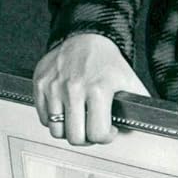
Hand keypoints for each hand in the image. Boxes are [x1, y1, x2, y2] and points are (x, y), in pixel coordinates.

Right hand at [33, 33, 149, 144]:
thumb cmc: (108, 63)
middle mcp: (74, 88)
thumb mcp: (130, 83)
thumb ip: (137, 108)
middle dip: (86, 138)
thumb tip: (133, 130)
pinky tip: (66, 110)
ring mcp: (54, 86)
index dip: (106, 137)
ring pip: (56, 130)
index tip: (108, 130)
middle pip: (74, 137)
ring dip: (68, 130)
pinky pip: (43, 118)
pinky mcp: (40, 84)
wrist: (87, 38)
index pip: (97, 133)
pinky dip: (54, 119)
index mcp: (98, 89)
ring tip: (79, 120)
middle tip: (92, 129)